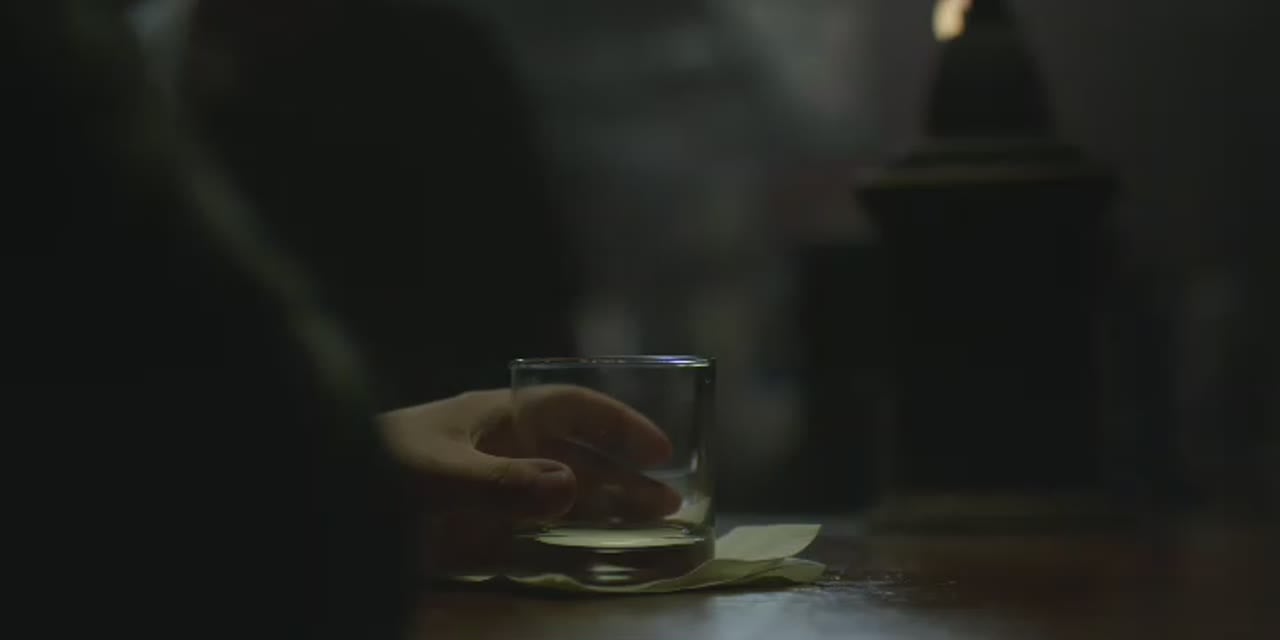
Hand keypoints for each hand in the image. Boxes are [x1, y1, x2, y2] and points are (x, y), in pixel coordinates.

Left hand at [379, 386, 680, 574]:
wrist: (315, 502)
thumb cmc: (375, 472)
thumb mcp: (436, 475)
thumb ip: (501, 484)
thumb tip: (571, 488)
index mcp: (493, 418)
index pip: (569, 407)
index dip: (617, 424)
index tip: (660, 451)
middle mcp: (496, 450)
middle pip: (573, 455)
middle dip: (621, 475)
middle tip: (668, 503)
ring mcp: (483, 492)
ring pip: (556, 495)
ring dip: (600, 509)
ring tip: (646, 529)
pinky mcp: (467, 531)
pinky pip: (526, 533)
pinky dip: (558, 542)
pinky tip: (585, 556)